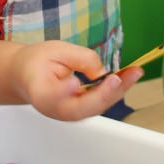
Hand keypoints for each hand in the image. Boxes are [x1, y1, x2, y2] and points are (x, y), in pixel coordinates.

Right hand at [9, 40, 142, 120]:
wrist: (28, 76)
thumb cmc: (38, 62)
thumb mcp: (56, 50)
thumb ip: (79, 58)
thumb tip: (102, 72)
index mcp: (41, 93)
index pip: (52, 97)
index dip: (63, 92)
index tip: (74, 83)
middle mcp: (57, 110)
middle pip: (83, 107)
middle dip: (106, 93)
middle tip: (121, 77)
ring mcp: (70, 114)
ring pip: (97, 107)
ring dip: (118, 91)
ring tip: (135, 72)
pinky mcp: (81, 110)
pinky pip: (100, 102)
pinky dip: (116, 90)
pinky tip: (130, 75)